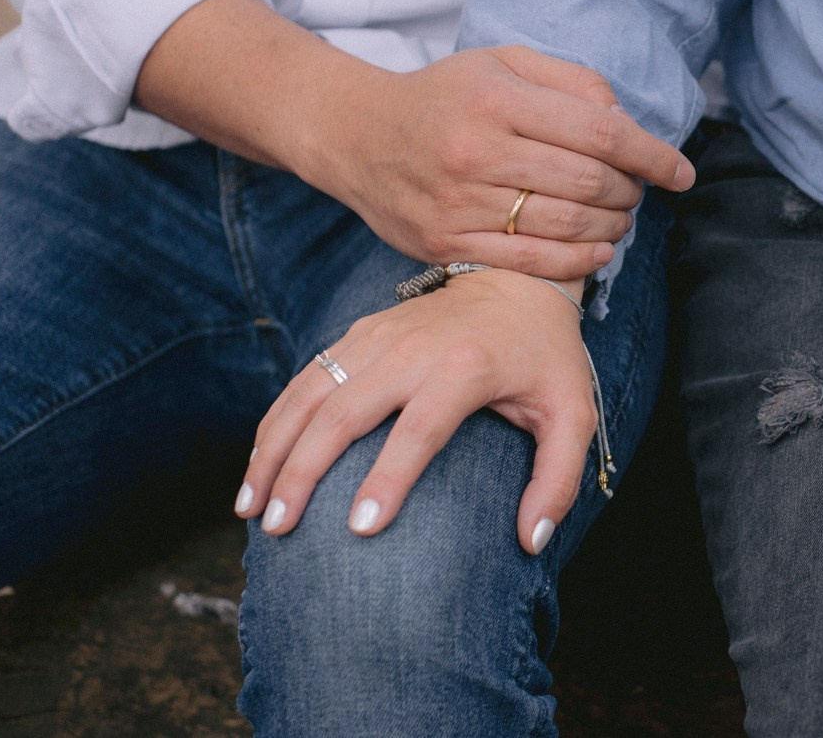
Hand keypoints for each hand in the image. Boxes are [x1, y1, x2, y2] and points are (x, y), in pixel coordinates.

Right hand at [238, 269, 592, 550]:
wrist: (519, 281)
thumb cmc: (545, 359)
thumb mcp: (573, 414)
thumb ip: (559, 479)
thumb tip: (531, 541)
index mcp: (465, 369)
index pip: (418, 429)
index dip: (388, 479)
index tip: (358, 530)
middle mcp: (412, 349)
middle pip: (344, 412)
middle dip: (304, 472)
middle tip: (278, 527)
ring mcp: (378, 336)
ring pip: (310, 394)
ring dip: (274, 449)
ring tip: (249, 507)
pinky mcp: (358, 333)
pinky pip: (305, 380)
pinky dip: (275, 422)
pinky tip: (259, 465)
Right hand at [298, 45, 693, 280]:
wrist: (356, 133)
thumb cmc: (445, 95)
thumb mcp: (503, 62)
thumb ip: (570, 81)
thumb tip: (623, 118)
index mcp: (497, 97)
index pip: (600, 130)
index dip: (651, 155)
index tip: (681, 172)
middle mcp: (477, 150)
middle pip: (588, 182)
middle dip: (632, 192)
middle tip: (640, 192)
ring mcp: (458, 201)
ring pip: (565, 224)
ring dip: (611, 227)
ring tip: (622, 219)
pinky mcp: (444, 243)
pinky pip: (529, 261)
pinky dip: (577, 261)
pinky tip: (598, 251)